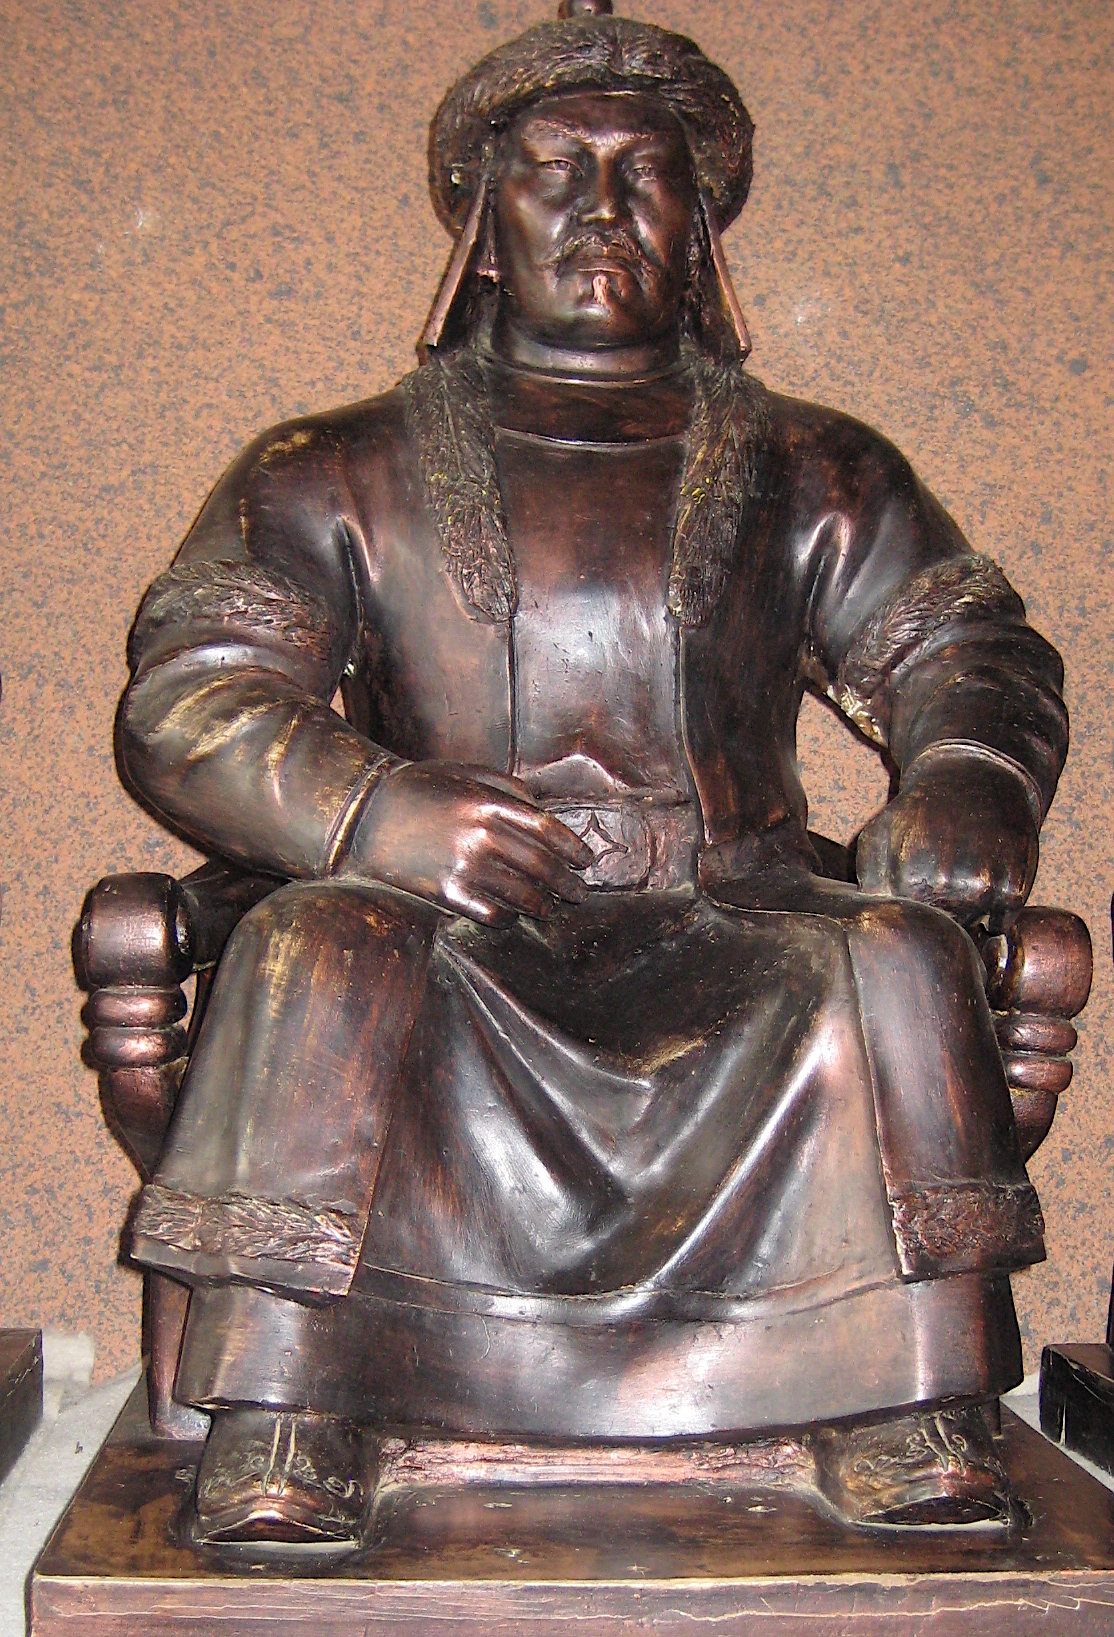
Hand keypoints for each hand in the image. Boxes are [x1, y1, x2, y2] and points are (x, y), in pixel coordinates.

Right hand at [339, 761, 592, 925]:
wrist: (363, 816)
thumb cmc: (417, 789)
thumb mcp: (463, 771)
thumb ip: (506, 786)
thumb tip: (543, 810)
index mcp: (488, 802)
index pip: (548, 829)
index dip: (573, 848)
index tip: (586, 861)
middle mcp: (480, 835)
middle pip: (541, 866)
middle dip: (566, 883)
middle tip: (579, 892)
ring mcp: (462, 866)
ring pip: (521, 894)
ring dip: (543, 904)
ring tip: (551, 907)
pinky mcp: (444, 893)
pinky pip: (490, 913)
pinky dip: (507, 917)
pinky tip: (511, 915)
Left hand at [855, 755, 1038, 929]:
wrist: (974, 778)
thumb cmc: (921, 811)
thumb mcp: (879, 835)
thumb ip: (869, 881)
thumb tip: (876, 917)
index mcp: (907, 880)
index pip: (909, 927)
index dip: (913, 913)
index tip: (916, 889)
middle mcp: (946, 887)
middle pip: (941, 931)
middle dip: (939, 914)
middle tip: (941, 878)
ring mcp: (984, 888)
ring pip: (972, 929)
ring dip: (968, 913)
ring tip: (962, 873)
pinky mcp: (1015, 888)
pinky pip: (1002, 923)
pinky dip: (997, 911)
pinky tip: (988, 876)